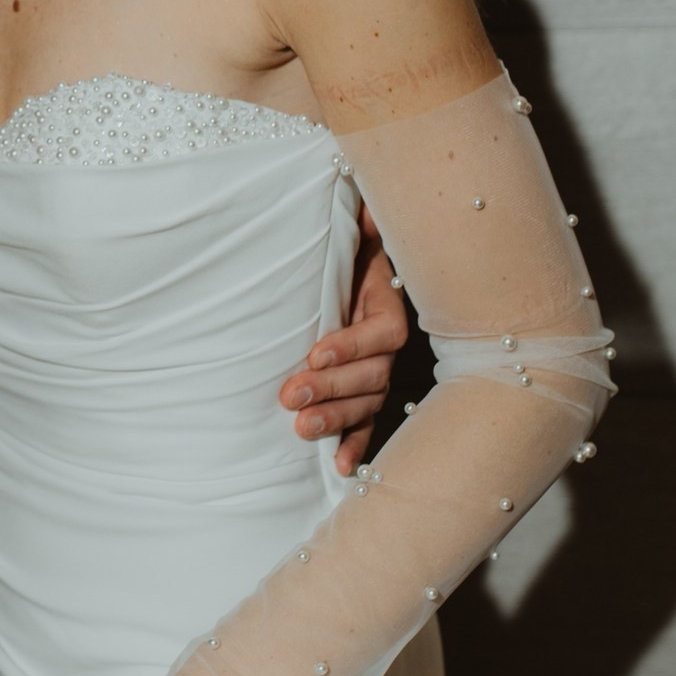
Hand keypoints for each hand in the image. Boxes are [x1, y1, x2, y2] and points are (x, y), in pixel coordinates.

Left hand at [279, 206, 407, 474]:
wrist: (340, 264)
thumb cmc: (339, 247)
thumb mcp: (349, 230)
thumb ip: (361, 223)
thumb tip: (367, 210)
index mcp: (386, 303)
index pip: (383, 332)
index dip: (351, 345)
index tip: (314, 352)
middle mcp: (385, 342)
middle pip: (372, 374)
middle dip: (331, 388)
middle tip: (290, 395)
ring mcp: (375, 370)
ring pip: (366, 402)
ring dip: (335, 417)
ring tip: (300, 427)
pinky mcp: (361, 392)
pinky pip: (365, 422)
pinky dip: (353, 443)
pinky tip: (339, 466)